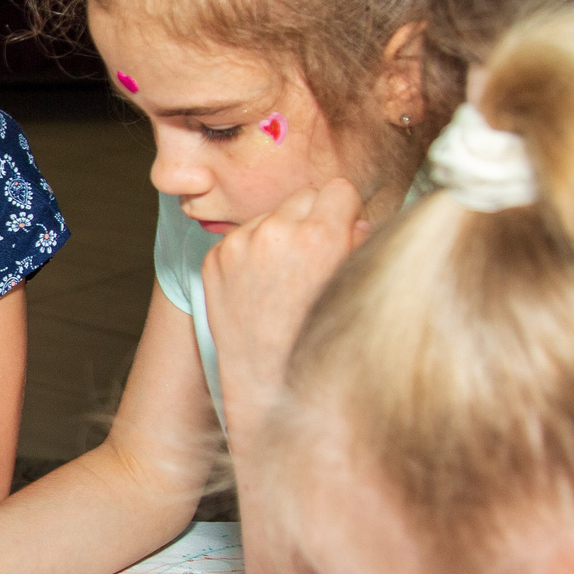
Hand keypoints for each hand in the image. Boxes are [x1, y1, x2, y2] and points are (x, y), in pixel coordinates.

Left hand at [204, 178, 367, 415]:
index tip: (342, 232)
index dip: (344, 212)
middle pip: (304, 196)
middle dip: (312, 219)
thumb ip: (358, 244)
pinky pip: (242, 236)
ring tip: (285, 278)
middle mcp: (276, 233)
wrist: (270, 384)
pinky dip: (251, 252)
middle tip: (314, 257)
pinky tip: (260, 286)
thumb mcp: (352, 287)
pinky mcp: (214, 259)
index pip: (338, 189)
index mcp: (321, 236)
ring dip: (280, 234)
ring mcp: (239, 245)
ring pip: (270, 214)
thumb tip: (356, 220)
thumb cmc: (319, 340)